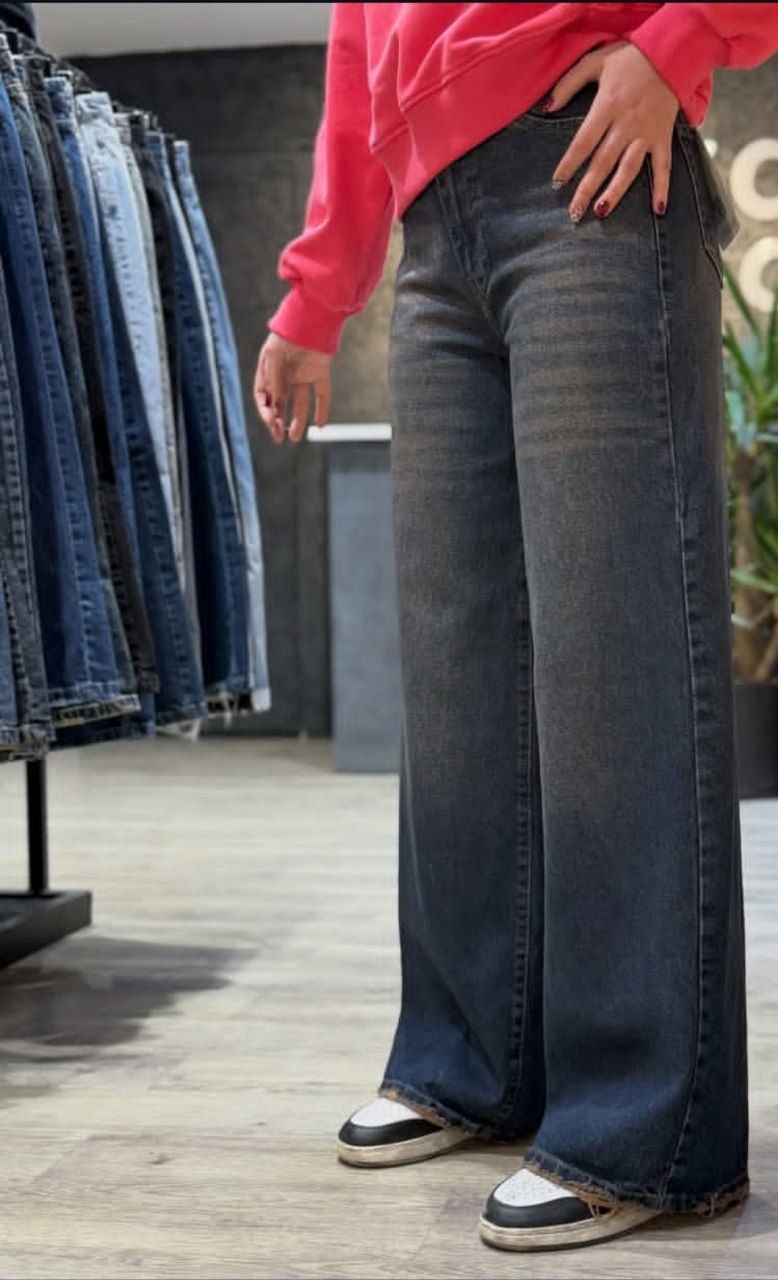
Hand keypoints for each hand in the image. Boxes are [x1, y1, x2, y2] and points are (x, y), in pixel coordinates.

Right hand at [253, 332, 331, 444]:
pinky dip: (321, 410)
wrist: (312, 316)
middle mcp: (285, 375)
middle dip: (279, 422)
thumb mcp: (274, 360)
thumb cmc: (287, 335)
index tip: (270, 424)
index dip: (265, 412)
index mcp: (269, 370)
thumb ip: (275, 385)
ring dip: (297, 421)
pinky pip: (322, 395)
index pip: (263, 397)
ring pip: (300, 403)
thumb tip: (276, 411)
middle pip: (281, 404)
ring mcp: (303, 375)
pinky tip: (320, 426)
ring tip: (295, 438)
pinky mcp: (320, 373)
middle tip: (280, 438)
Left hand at [545, 40, 679, 220]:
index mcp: (608, 106)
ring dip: (616, 192)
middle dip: (587, 189)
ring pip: (629, 168)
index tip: (557, 183)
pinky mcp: (663, 136)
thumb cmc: (630, 58)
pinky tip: (658, 209)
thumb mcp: (595, 62)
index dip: (569, 164)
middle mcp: (626, 124)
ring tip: (601, 212)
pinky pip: (664, 166)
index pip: (583, 142)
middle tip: (574, 214)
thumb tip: (545, 108)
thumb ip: (568, 84)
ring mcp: (646, 133)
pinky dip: (662, 187)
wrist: (672, 51)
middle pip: (602, 162)